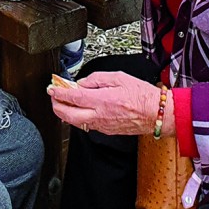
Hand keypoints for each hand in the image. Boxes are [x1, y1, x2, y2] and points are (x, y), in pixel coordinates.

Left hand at [49, 71, 163, 135]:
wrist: (157, 114)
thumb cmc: (142, 95)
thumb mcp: (119, 77)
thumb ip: (97, 79)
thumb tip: (83, 83)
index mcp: (102, 100)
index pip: (73, 98)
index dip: (58, 93)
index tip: (52, 88)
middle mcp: (99, 115)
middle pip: (68, 115)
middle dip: (56, 106)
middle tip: (53, 97)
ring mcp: (102, 125)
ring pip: (76, 123)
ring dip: (66, 113)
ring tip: (63, 103)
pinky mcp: (107, 131)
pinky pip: (87, 126)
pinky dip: (78, 118)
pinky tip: (79, 111)